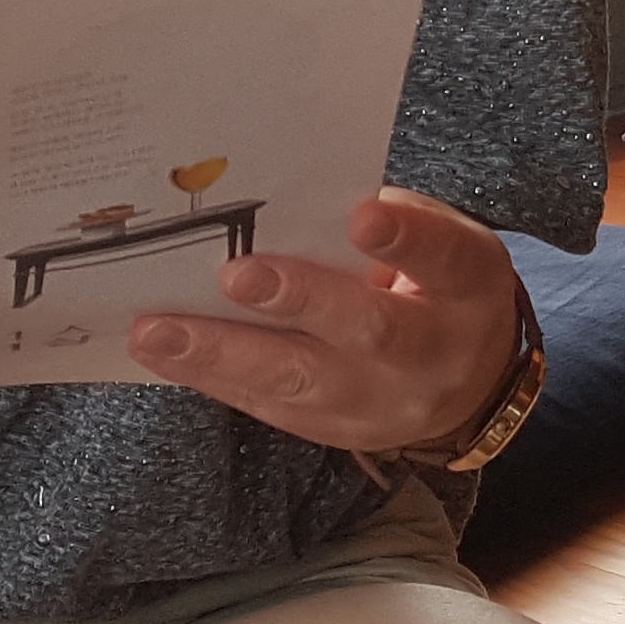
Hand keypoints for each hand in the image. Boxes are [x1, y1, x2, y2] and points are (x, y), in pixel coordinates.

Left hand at [127, 186, 523, 456]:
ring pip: (300, 382)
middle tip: (236, 277)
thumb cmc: (436, 286)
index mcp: (467, 290)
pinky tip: (162, 352)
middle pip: (368, 332)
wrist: (467, 384)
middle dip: (299, 302)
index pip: (443, 260)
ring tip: (157, 331)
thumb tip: (283, 192)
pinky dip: (210, 376)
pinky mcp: (333, 431)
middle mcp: (431, 356)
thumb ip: (381, 218)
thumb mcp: (440, 242)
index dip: (406, 239)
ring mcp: (381, 405)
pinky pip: (266, 405)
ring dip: (222, 354)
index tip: (362, 216)